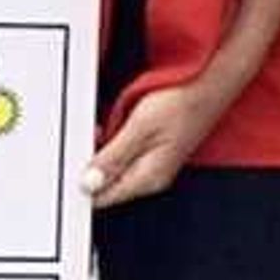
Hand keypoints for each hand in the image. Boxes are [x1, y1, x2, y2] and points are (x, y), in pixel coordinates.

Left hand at [84, 80, 222, 207]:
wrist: (211, 81)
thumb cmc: (184, 100)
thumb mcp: (140, 127)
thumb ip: (112, 158)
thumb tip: (89, 183)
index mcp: (148, 178)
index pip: (103, 198)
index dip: (81, 185)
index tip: (68, 169)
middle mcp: (151, 176)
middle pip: (105, 183)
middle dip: (89, 164)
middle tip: (88, 138)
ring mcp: (153, 162)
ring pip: (112, 166)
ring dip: (100, 149)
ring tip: (105, 126)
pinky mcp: (154, 148)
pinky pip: (123, 153)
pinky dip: (113, 140)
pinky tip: (115, 123)